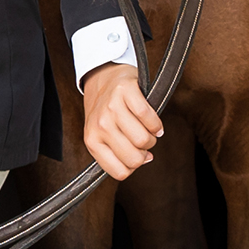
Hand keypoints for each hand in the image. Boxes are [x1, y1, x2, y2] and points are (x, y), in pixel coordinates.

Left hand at [83, 62, 160, 180]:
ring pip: (143, 140)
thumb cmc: (104, 109)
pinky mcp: (126, 92)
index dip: (133, 166)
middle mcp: (100, 126)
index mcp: (92, 141)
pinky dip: (156, 123)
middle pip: (134, 158)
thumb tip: (146, 159)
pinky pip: (149, 118)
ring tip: (147, 130)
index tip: (136, 154)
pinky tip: (153, 123)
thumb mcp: (100, 135)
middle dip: (145, 153)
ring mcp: (112, 108)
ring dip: (152, 137)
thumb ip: (116, 153)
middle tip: (142, 142)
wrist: (101, 76)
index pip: (120, 172)